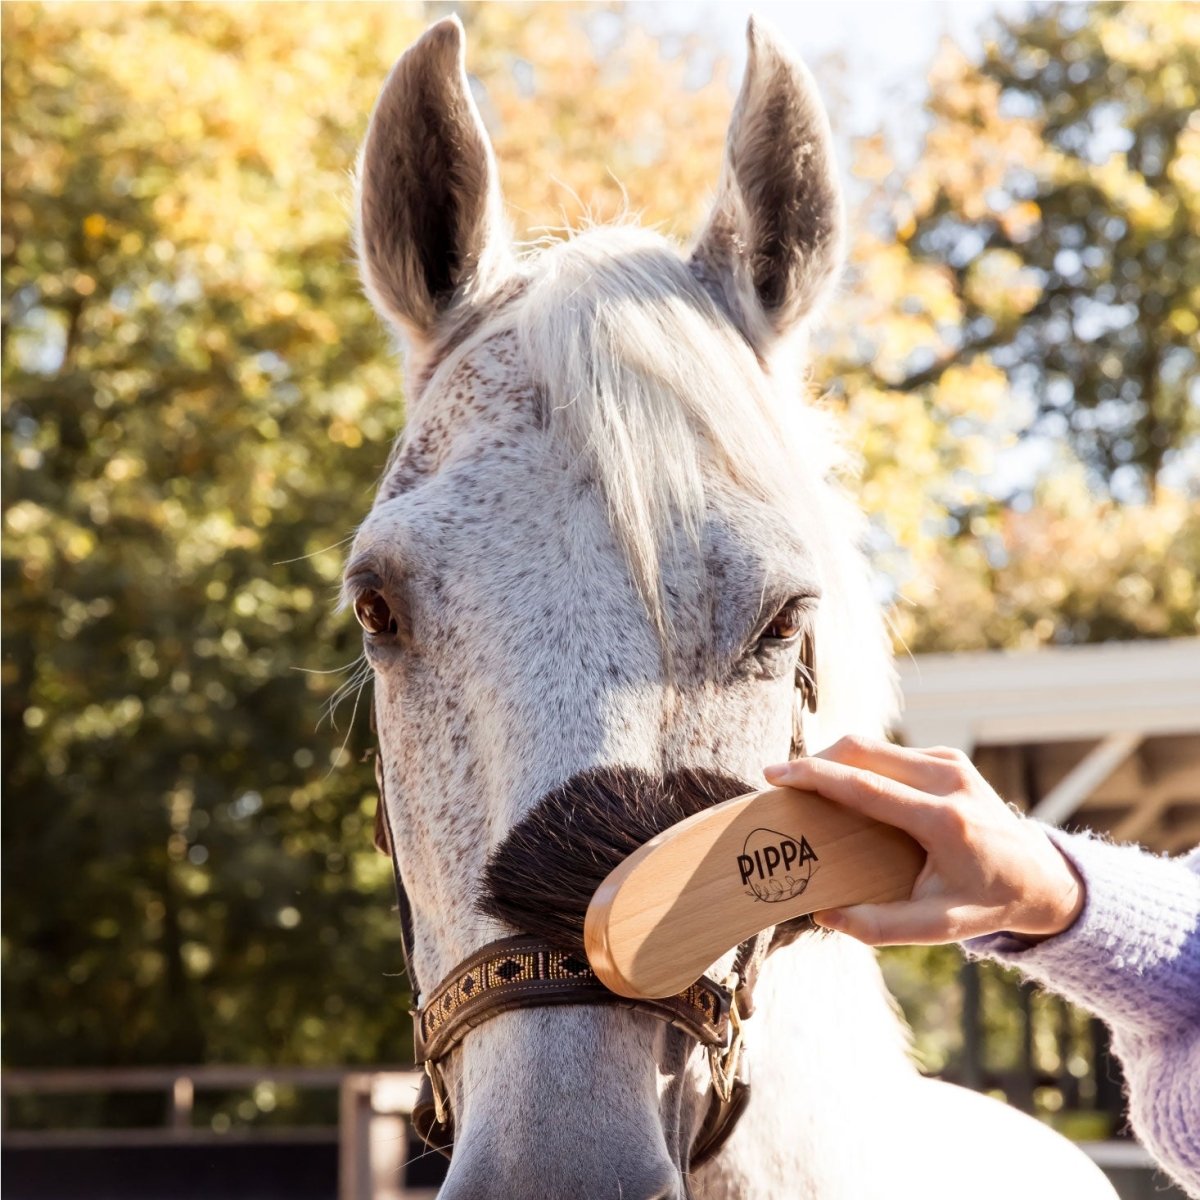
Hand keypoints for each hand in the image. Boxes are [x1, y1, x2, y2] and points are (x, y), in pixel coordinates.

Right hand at [763, 738, 1085, 946]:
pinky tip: (847, 790)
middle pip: (862, 750)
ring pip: (873, 744)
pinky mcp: (948, 758)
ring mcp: (950, 763)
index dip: (815, 776)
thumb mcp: (938, 927)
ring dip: (835, 760)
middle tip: (783, 783)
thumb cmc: (986, 904)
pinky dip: (860, 763)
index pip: (865, 785)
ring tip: (809, 788)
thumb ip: (879, 926)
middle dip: (815, 760)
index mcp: (944, 820)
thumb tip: (824, 915)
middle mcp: (949, 780)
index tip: (777, 775)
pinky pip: (890, 751)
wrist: (1042, 876)